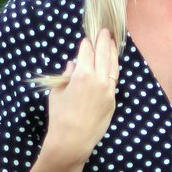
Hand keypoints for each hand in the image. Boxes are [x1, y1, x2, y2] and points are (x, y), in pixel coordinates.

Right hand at [45, 28, 117, 165]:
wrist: (73, 141)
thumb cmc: (60, 117)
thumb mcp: (57, 92)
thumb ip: (66, 75)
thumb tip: (72, 65)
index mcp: (82, 75)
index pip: (87, 52)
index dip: (86, 45)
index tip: (86, 40)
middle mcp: (99, 80)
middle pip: (103, 54)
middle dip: (104, 40)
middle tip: (105, 30)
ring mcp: (108, 90)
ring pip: (113, 65)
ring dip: (112, 52)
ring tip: (112, 41)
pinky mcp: (113, 101)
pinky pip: (114, 80)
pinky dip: (113, 69)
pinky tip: (112, 64)